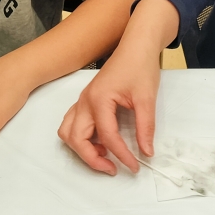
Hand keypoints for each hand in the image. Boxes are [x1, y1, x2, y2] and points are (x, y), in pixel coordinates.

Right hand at [58, 0, 176, 174]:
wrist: (136, 45)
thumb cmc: (140, 67)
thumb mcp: (146, 98)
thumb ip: (145, 127)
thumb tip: (146, 152)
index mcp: (99, 100)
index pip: (107, 137)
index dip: (121, 156)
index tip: (135, 167)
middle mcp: (84, 102)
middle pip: (75, 138)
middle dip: (92, 158)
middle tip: (114, 168)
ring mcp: (82, 101)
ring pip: (68, 132)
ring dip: (82, 148)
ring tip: (106, 155)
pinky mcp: (85, 101)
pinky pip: (73, 123)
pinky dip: (82, 137)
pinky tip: (102, 141)